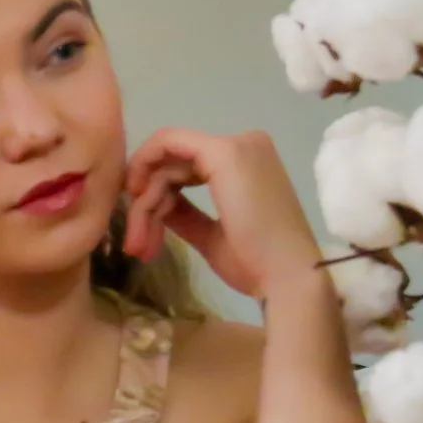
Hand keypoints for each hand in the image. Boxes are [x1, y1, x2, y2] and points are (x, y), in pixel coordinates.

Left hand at [123, 129, 324, 302]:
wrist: (285, 278)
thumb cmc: (257, 265)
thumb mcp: (212, 235)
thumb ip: (185, 213)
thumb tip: (157, 202)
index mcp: (250, 162)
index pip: (189, 164)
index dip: (157, 190)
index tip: (141, 227)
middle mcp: (246, 144)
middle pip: (174, 161)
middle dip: (145, 200)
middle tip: (136, 244)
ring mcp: (236, 145)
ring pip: (166, 161)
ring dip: (144, 203)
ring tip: (142, 245)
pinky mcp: (222, 153)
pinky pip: (166, 147)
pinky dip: (146, 175)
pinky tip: (140, 206)